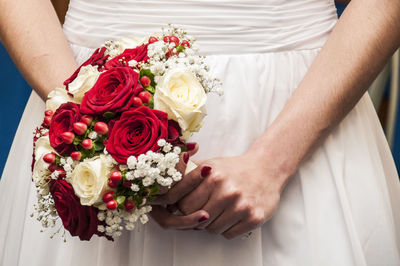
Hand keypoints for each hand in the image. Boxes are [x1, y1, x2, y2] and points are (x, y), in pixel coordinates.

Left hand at [151, 149, 290, 238]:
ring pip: (211, 229)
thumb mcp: (210, 164)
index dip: (178, 207)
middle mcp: (226, 190)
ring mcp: (241, 205)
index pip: (182, 202)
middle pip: (194, 217)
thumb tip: (164, 186)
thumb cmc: (235, 168)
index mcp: (211, 175)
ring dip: (211, 224)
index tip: (177, 208)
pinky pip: (228, 234)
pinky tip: (231, 216)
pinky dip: (226, 229)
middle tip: (200, 210)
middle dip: (193, 216)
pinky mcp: (253, 217)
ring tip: (218, 211)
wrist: (267, 168)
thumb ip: (188, 173)